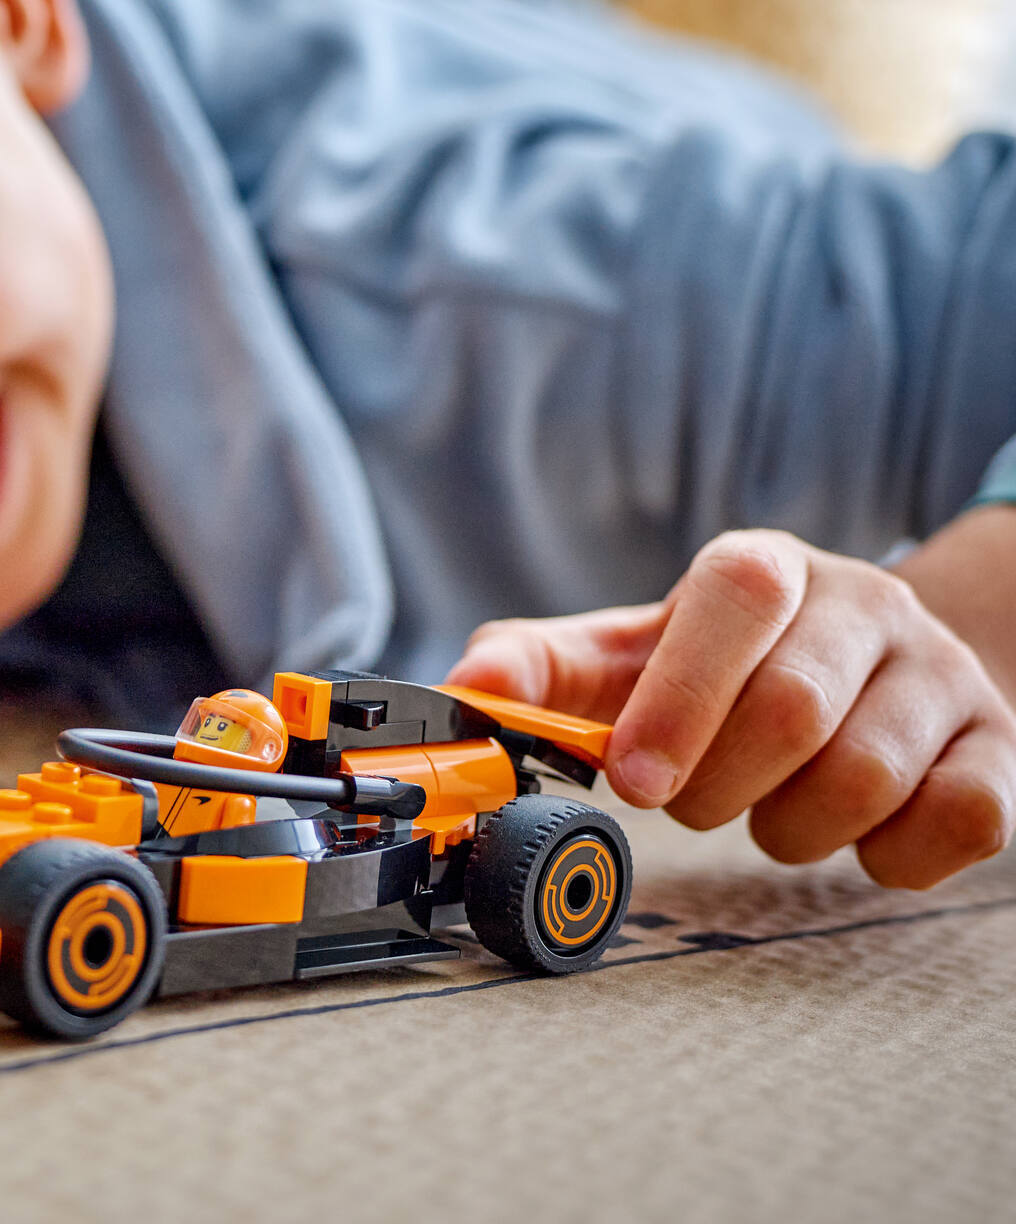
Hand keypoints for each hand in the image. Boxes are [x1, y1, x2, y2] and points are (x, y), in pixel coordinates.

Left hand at [448, 530, 1015, 888]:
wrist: (868, 669)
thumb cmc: (727, 668)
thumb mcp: (630, 654)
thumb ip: (542, 670)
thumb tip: (463, 687)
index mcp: (762, 569)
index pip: (732, 600)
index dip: (677, 697)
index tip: (634, 780)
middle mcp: (863, 603)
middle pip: (791, 708)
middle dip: (718, 786)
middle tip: (690, 801)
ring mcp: (940, 673)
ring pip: (867, 775)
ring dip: (791, 827)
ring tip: (764, 812)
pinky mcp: (998, 747)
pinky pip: (961, 821)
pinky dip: (888, 856)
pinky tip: (851, 833)